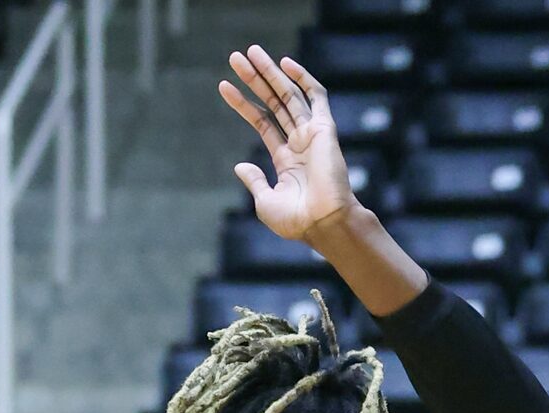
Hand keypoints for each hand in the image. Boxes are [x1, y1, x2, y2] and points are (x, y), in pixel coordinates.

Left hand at [220, 50, 357, 243]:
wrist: (322, 224)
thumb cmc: (296, 221)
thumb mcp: (265, 201)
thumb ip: (254, 181)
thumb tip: (239, 166)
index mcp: (286, 159)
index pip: (262, 122)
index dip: (244, 104)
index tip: (224, 87)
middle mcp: (299, 142)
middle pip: (273, 102)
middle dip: (255, 79)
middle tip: (235, 58)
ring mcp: (312, 133)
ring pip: (289, 94)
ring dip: (270, 73)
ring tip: (250, 53)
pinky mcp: (324, 129)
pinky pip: (316, 96)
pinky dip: (302, 78)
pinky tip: (283, 64)